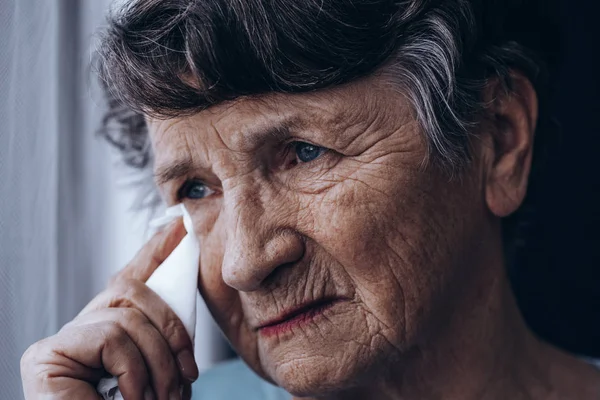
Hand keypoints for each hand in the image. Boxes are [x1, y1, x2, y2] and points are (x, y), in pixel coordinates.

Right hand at [20, 219, 196, 399]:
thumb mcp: (161, 372)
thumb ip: (164, 337)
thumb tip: (183, 289)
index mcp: (110, 332)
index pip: (131, 279)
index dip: (155, 251)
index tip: (178, 227)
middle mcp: (82, 329)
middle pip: (135, 290)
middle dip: (174, 328)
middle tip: (189, 376)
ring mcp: (61, 341)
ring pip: (129, 315)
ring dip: (159, 362)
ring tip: (164, 399)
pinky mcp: (46, 356)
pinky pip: (112, 336)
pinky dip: (134, 371)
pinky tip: (132, 399)